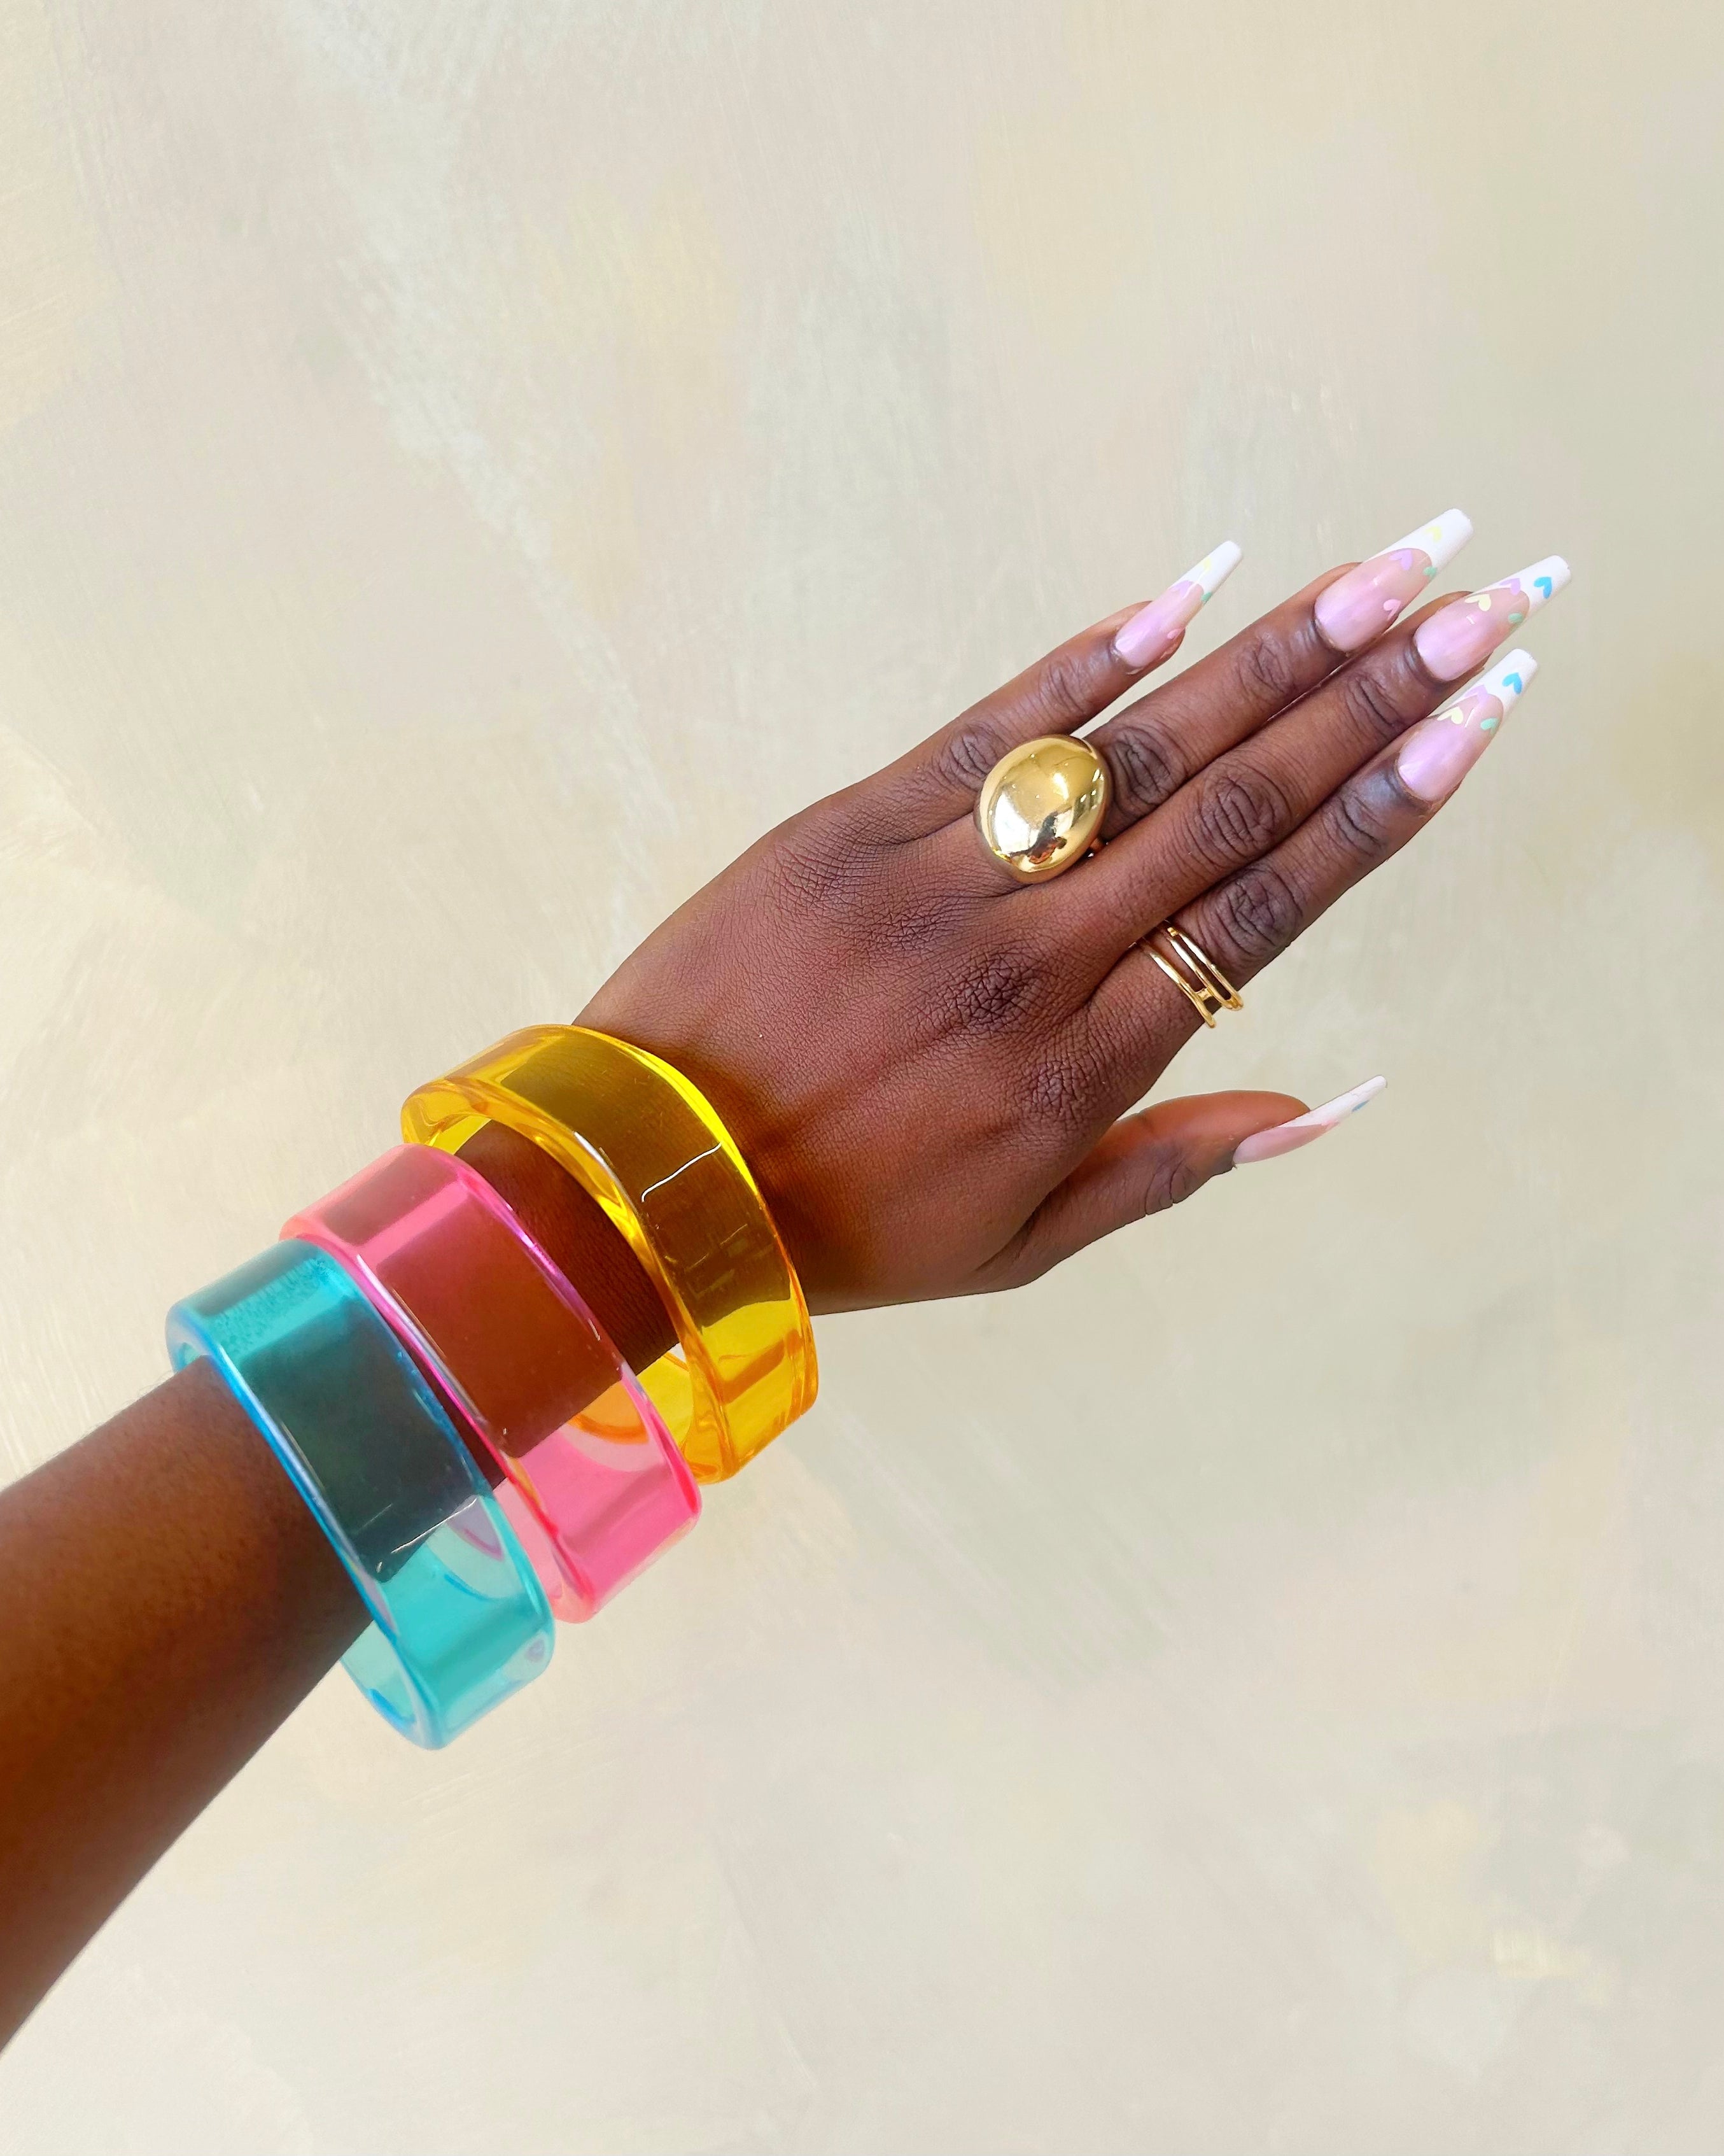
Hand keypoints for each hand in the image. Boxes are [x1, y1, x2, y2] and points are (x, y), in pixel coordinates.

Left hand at [580, 517, 1556, 1312]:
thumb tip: (1328, 1105)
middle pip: (1231, 807)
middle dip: (1371, 701)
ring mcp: (936, 885)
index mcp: (1079, 1071)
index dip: (1378, 812)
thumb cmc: (843, 1228)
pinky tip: (1194, 591)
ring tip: (1381, 579)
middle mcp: (1028, 963)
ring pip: (1133, 754)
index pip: (1263, 913)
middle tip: (1482, 605)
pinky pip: (992, 730)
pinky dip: (1093, 658)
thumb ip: (1170, 1168)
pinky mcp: (848, 828)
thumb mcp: (1016, 1246)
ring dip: (1268, 657)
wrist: (642, 1183)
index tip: (1475, 723)